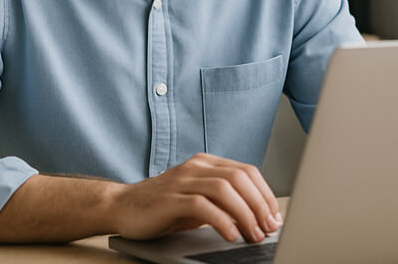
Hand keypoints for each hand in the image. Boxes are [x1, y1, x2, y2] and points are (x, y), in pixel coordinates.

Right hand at [108, 153, 282, 242]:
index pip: (246, 171)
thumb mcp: (199, 200)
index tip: (275, 217)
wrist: (123, 206)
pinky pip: (202, 205)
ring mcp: (182, 180)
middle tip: (268, 228)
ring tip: (253, 234)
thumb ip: (224, 202)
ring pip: (225, 189)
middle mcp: (196, 167)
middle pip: (239, 178)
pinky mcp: (170, 198)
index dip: (265, 194)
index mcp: (206, 163)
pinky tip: (230, 235)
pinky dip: (222, 221)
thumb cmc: (163, 206)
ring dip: (245, 214)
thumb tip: (258, 218)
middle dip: (259, 205)